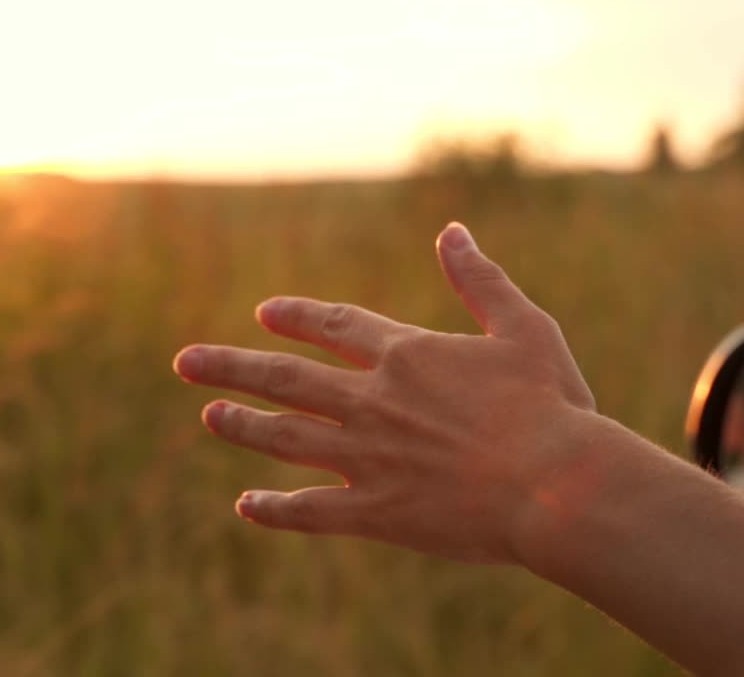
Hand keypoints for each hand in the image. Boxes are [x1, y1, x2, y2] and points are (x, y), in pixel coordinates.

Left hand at [172, 222, 597, 564]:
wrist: (558, 485)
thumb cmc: (552, 407)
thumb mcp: (523, 328)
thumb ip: (480, 280)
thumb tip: (452, 230)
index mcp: (406, 355)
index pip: (334, 328)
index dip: (297, 317)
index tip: (264, 313)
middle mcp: (373, 402)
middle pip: (285, 378)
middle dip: (231, 367)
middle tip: (185, 362)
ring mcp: (368, 458)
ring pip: (285, 437)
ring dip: (242, 425)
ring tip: (210, 415)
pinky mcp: (376, 513)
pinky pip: (311, 511)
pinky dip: (276, 510)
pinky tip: (246, 507)